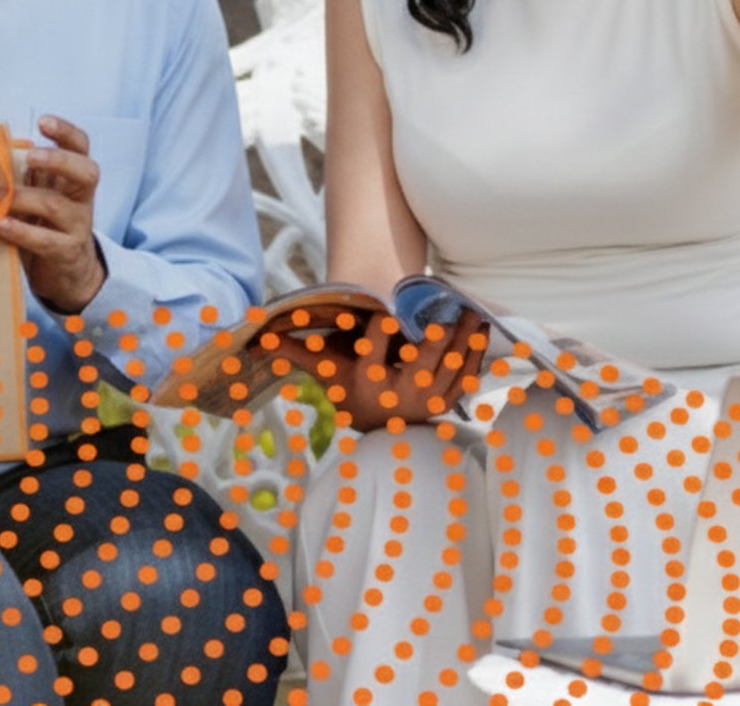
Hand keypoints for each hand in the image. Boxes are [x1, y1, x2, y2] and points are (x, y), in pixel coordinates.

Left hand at [0, 114, 104, 313]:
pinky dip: (20, 231)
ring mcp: (78, 226)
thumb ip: (23, 176)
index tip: (42, 122)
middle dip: (58, 160)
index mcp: (74, 178)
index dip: (66, 132)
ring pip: (55, 205)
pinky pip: (46, 240)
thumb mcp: (40, 196)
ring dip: (18, 198)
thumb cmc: (46, 226)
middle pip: (86, 171)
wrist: (69, 274)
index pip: (81, 147)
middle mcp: (82, 199)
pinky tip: (0, 225)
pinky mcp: (67, 252)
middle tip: (31, 156)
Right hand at [276, 310, 487, 431]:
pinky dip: (475, 359)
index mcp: (368, 386)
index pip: (372, 358)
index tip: (385, 313)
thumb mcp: (326, 371)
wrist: (380, 426)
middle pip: (421, 366)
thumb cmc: (350, 388)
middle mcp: (399, 397)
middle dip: (437, 340)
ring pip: (449, 370)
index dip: (378, 336)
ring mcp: (427, 402)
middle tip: (447, 313)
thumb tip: (257, 339)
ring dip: (463, 344)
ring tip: (472, 316)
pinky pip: (465, 380)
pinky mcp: (446, 402)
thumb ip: (297, 351)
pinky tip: (482, 336)